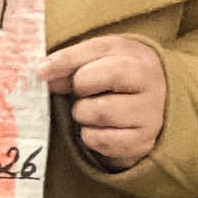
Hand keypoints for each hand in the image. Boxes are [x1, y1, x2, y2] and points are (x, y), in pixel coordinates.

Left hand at [41, 33, 168, 173]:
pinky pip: (103, 142)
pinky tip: (99, 126)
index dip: (66, 64)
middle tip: (83, 90)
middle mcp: (151, 87)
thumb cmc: (120, 72)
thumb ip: (71, 60)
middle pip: (96, 88)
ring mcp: (150, 116)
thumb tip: (42, 73)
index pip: (98, 57)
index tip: (43, 72)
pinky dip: (91, 135)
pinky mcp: (143, 141)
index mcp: (139, 59)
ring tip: (92, 107)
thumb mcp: (100, 55)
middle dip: (80, 91)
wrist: (154, 98)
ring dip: (84, 113)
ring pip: (99, 115)